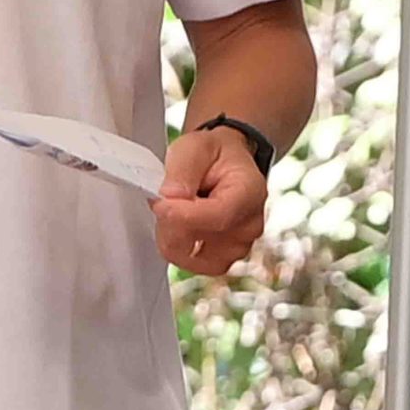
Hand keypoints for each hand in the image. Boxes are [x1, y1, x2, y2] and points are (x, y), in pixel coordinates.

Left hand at [152, 125, 266, 276]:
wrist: (227, 165)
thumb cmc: (215, 155)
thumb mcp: (196, 146)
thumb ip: (183, 168)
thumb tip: (170, 196)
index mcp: (250, 193)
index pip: (217, 217)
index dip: (182, 216)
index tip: (159, 204)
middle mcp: (249, 226)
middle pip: (200, 243)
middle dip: (171, 222)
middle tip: (166, 198)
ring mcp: (238, 248)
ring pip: (189, 257)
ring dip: (172, 235)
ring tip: (178, 210)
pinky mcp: (223, 261)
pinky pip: (189, 263)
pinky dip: (177, 246)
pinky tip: (181, 225)